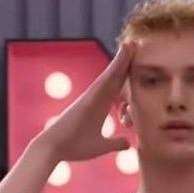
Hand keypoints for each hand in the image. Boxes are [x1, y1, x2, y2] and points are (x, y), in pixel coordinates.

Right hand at [36, 42, 134, 161]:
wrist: (54, 148)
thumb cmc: (74, 147)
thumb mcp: (101, 146)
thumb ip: (114, 143)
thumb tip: (127, 142)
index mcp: (101, 107)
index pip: (118, 88)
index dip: (128, 75)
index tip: (139, 64)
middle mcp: (97, 98)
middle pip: (116, 77)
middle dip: (126, 62)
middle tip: (137, 46)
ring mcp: (93, 95)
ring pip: (112, 74)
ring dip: (122, 58)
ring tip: (132, 44)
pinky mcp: (90, 96)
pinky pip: (106, 78)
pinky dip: (116, 66)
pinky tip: (125, 54)